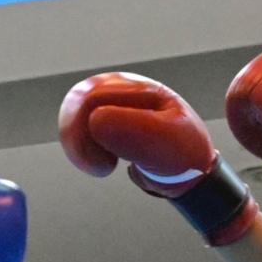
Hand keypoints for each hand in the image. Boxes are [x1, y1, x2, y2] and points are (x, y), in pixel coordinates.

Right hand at [58, 71, 257, 245]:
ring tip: (102, 167)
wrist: (187, 172)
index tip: (106, 167)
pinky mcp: (105, 119)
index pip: (94, 96)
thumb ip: (136, 130)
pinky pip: (79, 126)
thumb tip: (95, 120)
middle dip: (77, 138)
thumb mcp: (166, 144)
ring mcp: (113, 104)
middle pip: (78, 101)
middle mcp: (123, 90)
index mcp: (141, 89)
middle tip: (99, 168)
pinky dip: (82, 147)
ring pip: (74, 114)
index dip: (86, 130)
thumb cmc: (183, 155)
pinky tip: (103, 161)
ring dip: (78, 145)